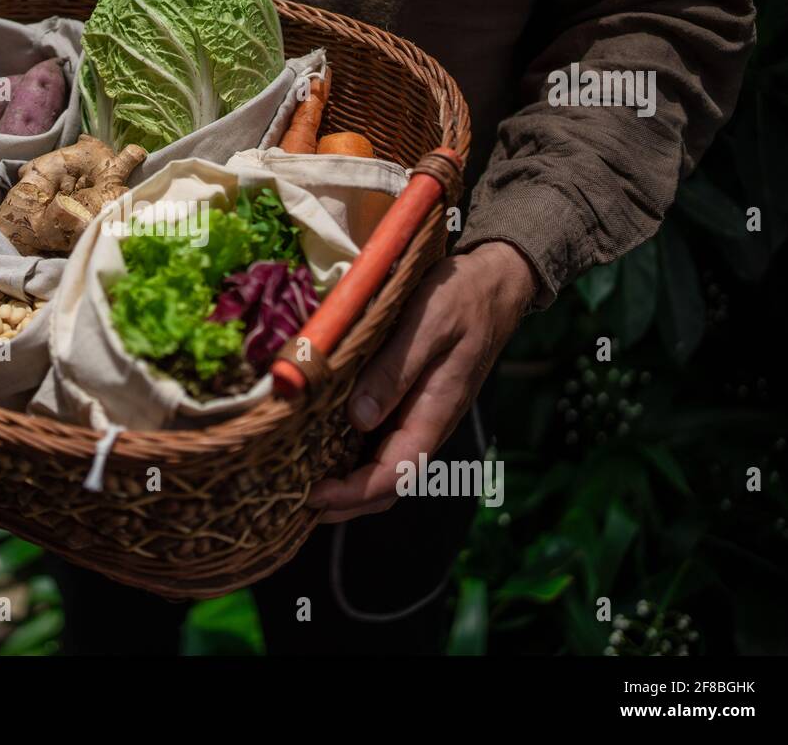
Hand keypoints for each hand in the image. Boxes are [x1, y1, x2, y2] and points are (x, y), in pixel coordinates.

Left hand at [309, 240, 537, 522]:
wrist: (494, 282)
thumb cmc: (460, 299)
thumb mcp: (426, 326)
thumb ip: (394, 372)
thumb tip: (358, 420)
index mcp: (434, 415)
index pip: (393, 476)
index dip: (351, 493)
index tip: (311, 495)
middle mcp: (426, 426)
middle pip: (385, 486)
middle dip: (343, 504)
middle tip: (293, 506)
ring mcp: (417, 417)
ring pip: (381, 469)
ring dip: (344, 487)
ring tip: (298, 488)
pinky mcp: (408, 403)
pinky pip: (379, 444)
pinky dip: (350, 458)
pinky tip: (319, 452)